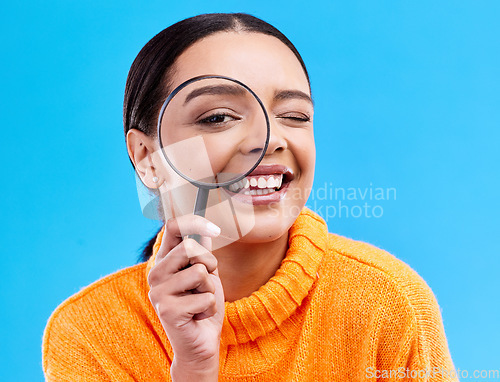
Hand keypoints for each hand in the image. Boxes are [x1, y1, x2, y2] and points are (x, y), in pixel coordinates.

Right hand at [147, 215, 224, 380]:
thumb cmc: (203, 306)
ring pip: (201, 272)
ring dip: (211, 289)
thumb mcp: (207, 275)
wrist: (200, 343)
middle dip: (210, 264)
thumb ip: (202, 253)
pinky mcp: (167, 310)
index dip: (194, 222)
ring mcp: (158, 291)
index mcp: (164, 261)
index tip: (216, 229)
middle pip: (191, 248)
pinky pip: (206, 297)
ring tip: (201, 302)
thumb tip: (204, 229)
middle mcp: (156, 273)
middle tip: (206, 284)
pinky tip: (199, 316)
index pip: (173, 228)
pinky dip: (211, 307)